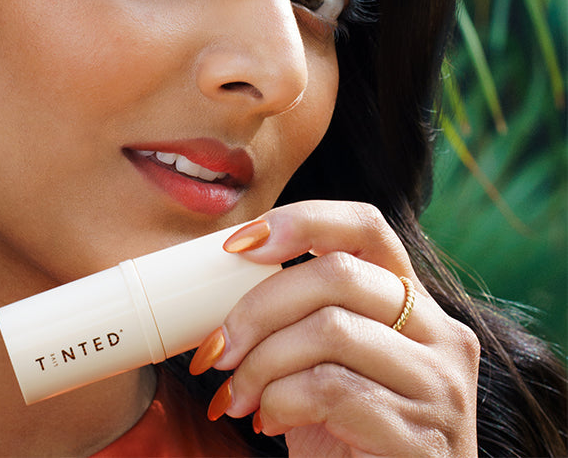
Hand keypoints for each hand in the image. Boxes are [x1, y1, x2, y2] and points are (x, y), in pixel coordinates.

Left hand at [190, 200, 479, 456]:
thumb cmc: (342, 434)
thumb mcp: (325, 360)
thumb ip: (304, 311)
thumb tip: (227, 265)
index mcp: (412, 300)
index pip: (366, 226)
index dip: (301, 220)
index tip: (239, 245)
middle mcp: (440, 331)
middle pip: (337, 274)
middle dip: (259, 306)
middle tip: (217, 347)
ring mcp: (440, 385)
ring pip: (330, 330)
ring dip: (262, 363)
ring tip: (237, 396)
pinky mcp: (424, 436)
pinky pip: (331, 390)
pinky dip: (280, 401)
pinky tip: (269, 422)